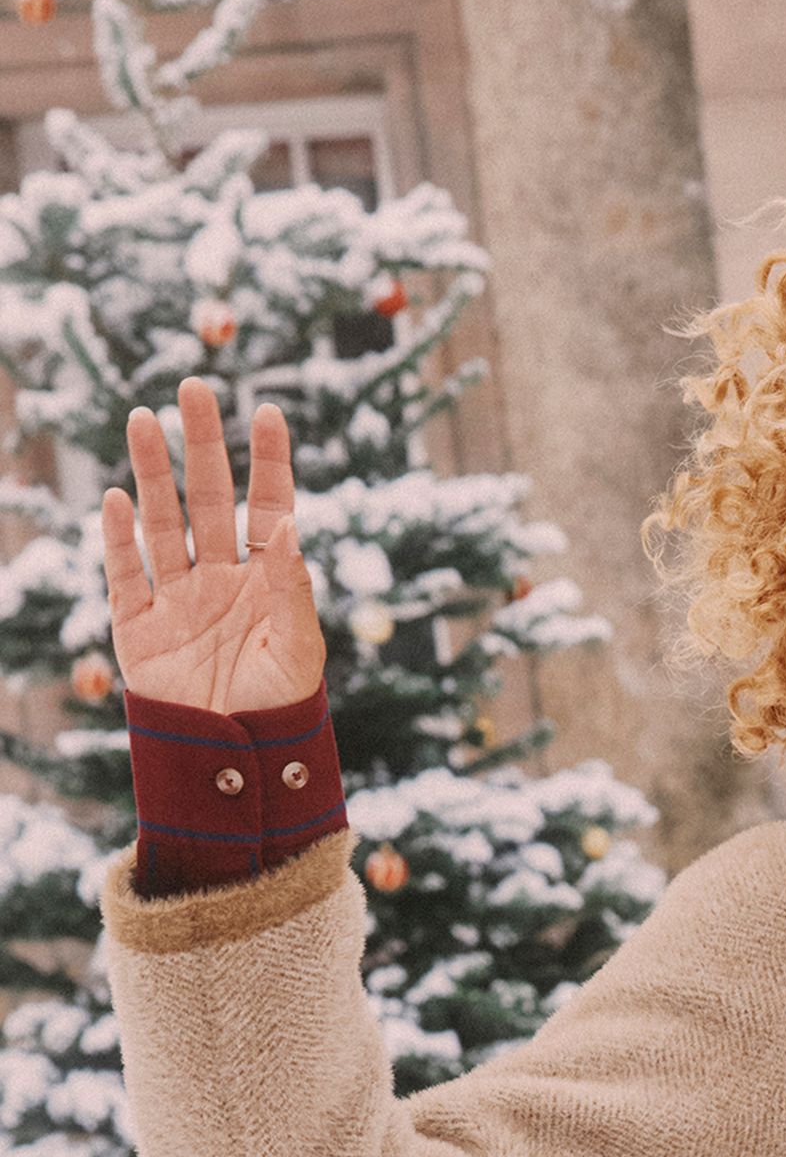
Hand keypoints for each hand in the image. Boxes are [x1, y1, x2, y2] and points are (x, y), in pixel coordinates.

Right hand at [101, 376, 327, 712]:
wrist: (232, 769)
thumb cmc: (279, 711)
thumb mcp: (298, 650)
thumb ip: (293, 588)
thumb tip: (294, 522)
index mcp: (268, 582)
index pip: (270, 508)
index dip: (269, 462)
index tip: (268, 412)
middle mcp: (222, 580)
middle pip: (211, 499)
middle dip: (203, 445)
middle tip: (195, 388)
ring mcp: (178, 599)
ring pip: (163, 522)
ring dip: (154, 472)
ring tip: (145, 420)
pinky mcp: (139, 627)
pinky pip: (126, 573)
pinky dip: (119, 537)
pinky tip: (117, 495)